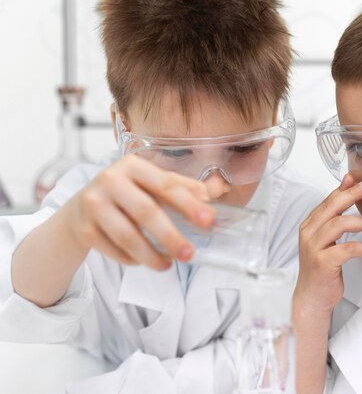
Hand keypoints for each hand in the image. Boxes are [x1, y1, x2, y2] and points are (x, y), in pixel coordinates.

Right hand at [60, 155, 213, 269]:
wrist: (79, 210)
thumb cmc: (126, 195)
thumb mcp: (151, 184)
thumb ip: (182, 188)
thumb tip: (214, 192)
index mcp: (133, 165)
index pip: (167, 185)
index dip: (190, 204)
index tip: (209, 220)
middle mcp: (110, 180)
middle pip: (147, 212)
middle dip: (171, 236)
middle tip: (190, 254)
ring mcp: (94, 204)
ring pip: (128, 236)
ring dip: (151, 255)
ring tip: (167, 265)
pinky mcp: (84, 229)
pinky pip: (114, 250)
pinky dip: (132, 259)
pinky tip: (143, 261)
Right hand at [294, 174, 361, 314]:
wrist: (312, 296)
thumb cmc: (322, 267)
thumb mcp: (326, 241)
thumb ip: (333, 220)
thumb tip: (347, 195)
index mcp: (309, 225)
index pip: (327, 201)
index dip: (343, 189)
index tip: (359, 180)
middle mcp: (308, 233)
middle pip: (332, 207)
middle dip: (351, 196)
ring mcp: (313, 247)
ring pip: (338, 224)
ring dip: (361, 223)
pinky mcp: (322, 262)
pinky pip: (347, 249)